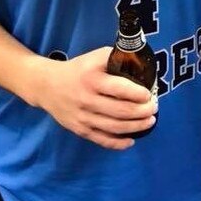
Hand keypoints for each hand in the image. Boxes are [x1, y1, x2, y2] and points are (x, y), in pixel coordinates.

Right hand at [35, 47, 157, 149]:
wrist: (47, 85)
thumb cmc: (78, 69)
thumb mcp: (95, 56)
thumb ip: (115, 58)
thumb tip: (139, 62)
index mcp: (92, 78)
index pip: (120, 89)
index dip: (139, 94)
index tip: (150, 94)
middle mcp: (87, 99)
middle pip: (121, 110)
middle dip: (142, 111)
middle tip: (154, 109)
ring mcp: (83, 117)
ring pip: (114, 127)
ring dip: (136, 127)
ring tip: (150, 122)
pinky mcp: (80, 130)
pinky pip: (102, 140)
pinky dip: (118, 143)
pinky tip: (131, 140)